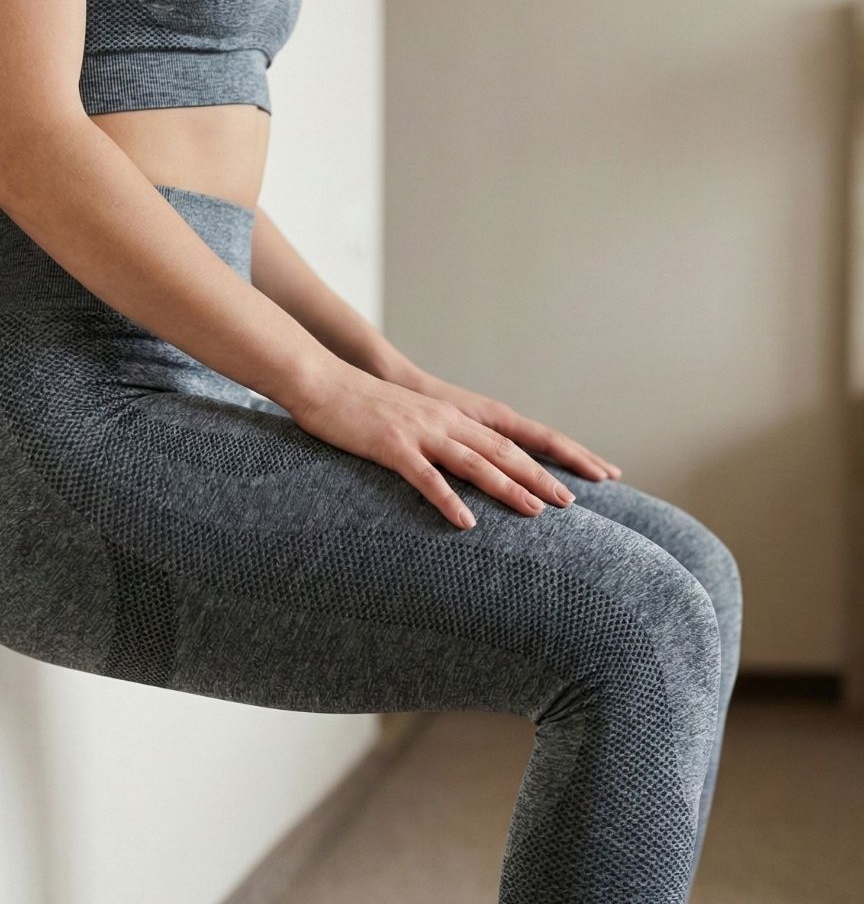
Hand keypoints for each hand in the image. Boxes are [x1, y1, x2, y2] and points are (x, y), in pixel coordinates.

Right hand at [286, 357, 579, 528]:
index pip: (515, 437)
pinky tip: (465, 522)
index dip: (551, 455)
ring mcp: (422, 432)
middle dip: (540, 476)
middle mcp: (446, 420)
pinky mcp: (393, 446)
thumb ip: (440, 437)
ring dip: (506, 488)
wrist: (323, 381)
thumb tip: (462, 463)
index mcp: (455, 415)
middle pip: (504, 450)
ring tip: (534, 512)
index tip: (580, 471)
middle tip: (571, 502)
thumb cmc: (364, 405)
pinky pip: (427, 478)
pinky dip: (448, 500)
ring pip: (475, 463)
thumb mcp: (413, 418)